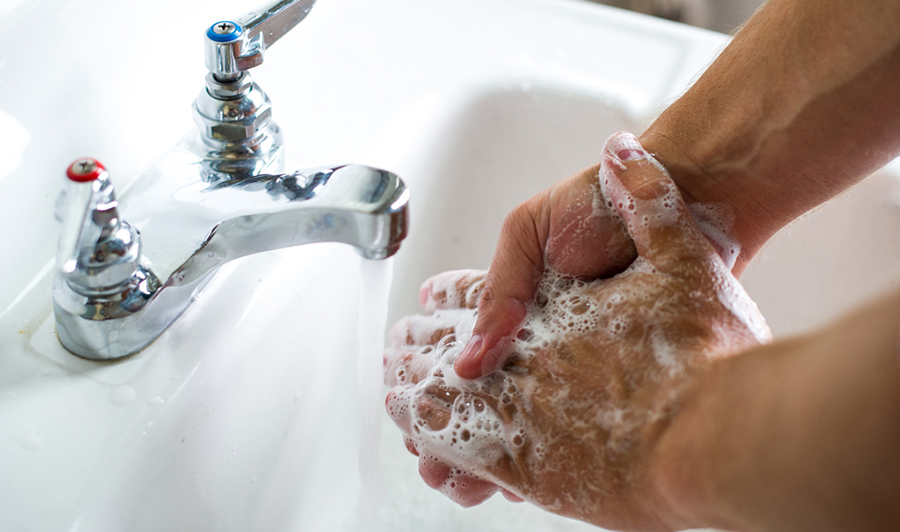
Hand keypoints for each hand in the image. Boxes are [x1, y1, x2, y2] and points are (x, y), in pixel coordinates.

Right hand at [384, 133, 770, 529]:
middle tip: (423, 449)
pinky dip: (547, 443)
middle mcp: (544, 326)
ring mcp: (581, 351)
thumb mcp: (531, 230)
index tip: (404, 396)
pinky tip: (523, 467)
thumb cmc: (609, 202)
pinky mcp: (618, 370)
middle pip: (489, 385)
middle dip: (453, 418)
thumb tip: (471, 357)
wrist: (693, 201)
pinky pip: (577, 416)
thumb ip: (501, 286)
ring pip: (529, 409)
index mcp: (515, 292)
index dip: (430, 369)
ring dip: (492, 440)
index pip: (461, 339)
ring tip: (457, 470)